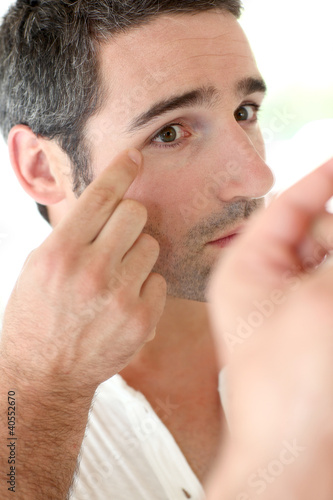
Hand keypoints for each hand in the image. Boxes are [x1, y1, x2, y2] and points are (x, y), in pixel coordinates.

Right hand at [0, 149, 165, 397]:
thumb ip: (73, 230)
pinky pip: (160, 280)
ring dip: (138, 253)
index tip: (135, 156)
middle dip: (128, 219)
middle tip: (116, 237)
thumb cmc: (38, 313)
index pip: (101, 194)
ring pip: (151, 245)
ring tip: (117, 275)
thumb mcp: (39, 263)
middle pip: (136, 212)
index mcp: (60, 251)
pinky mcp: (141, 320)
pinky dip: (146, 286)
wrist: (44, 372)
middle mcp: (91, 270)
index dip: (121, 169)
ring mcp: (119, 296)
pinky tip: (125, 301)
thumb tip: (107, 196)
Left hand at [206, 158, 332, 498]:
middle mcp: (266, 284)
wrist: (294, 458)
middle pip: (316, 233)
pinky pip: (327, 287)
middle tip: (323, 282)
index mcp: (247, 269)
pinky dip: (330, 280)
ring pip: (325, 260)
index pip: (286, 207)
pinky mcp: (313, 328)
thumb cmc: (289, 387)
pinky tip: (326, 313)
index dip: (322, 180)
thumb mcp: (321, 303)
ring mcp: (292, 308)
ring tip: (321, 311)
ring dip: (331, 258)